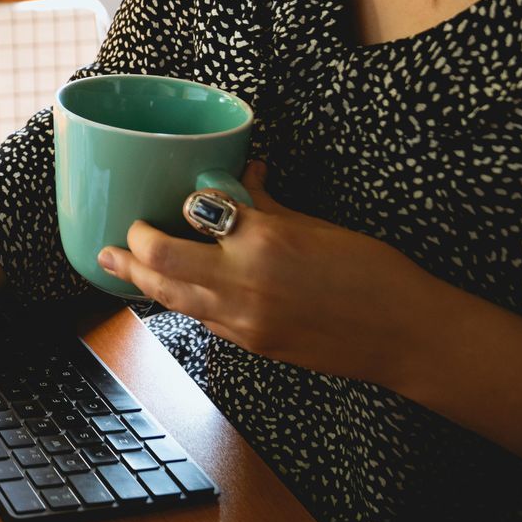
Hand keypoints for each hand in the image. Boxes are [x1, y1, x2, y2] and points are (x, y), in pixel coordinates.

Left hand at [96, 162, 440, 387]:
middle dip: (130, 247)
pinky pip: (203, 318)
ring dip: (140, 280)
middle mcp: (244, 281)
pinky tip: (171, 291)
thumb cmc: (372, 272)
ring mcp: (245, 319)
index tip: (170, 199)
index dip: (177, 204)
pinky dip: (182, 301)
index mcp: (263, 239)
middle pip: (159, 262)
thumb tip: (243, 176)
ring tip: (116, 264)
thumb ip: (267, 204)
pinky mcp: (253, 344)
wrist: (405, 333)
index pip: (195, 211)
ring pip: (172, 298)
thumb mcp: (316, 224)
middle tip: (116, 238)